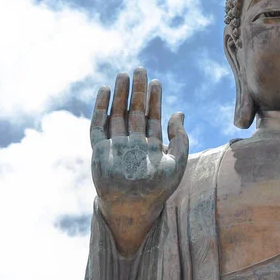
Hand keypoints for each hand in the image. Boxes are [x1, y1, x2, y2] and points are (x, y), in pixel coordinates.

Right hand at [90, 67, 188, 254]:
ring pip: (117, 114)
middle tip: (139, 70)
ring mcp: (115, 146)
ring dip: (119, 95)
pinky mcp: (100, 151)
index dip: (155, 99)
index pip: (152, 117)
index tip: (157, 82)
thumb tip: (180, 113)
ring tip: (122, 75)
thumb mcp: (177, 163)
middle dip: (137, 91)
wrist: (133, 209)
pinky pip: (98, 126)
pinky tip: (104, 91)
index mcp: (151, 146)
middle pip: (134, 111)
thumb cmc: (157, 190)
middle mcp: (132, 143)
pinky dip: (100, 109)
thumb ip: (181, 139)